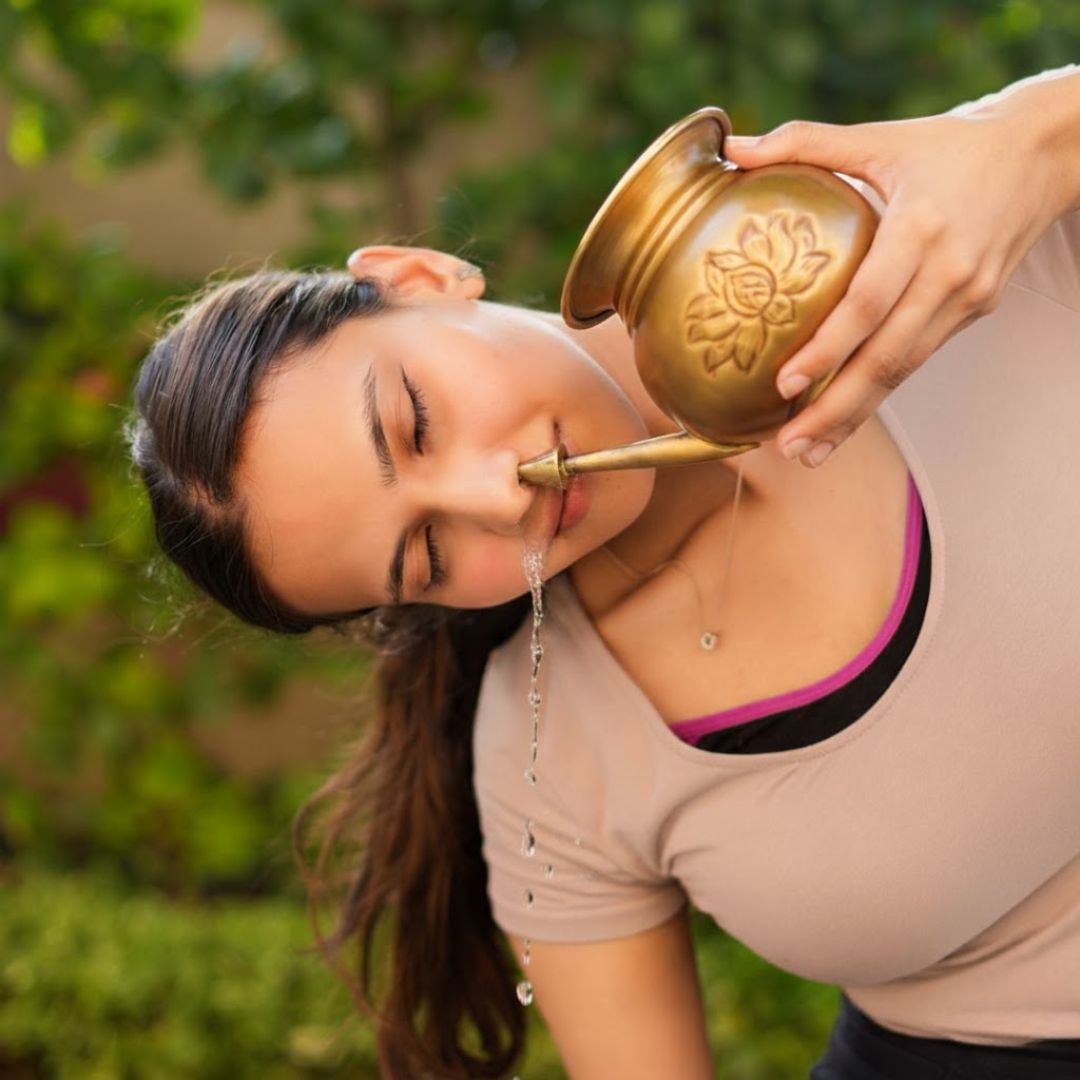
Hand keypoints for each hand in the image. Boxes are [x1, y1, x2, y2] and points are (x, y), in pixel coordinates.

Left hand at [724, 99, 1065, 467]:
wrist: (1044, 153)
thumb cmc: (951, 145)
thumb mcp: (881, 137)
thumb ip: (805, 142)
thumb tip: (733, 147)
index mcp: (919, 228)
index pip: (868, 303)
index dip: (827, 349)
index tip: (785, 384)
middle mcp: (947, 272)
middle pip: (886, 357)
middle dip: (836, 409)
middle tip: (789, 446)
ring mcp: (966, 297)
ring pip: (904, 370)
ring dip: (856, 416)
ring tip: (808, 450)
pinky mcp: (974, 310)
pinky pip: (918, 358)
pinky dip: (880, 392)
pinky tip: (844, 418)